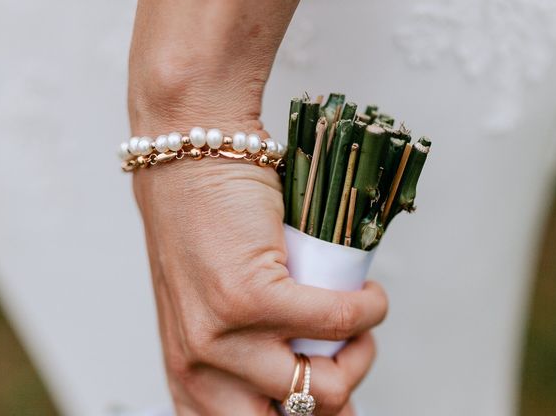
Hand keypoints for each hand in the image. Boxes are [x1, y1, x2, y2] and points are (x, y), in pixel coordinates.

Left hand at [132, 117, 387, 414]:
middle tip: (346, 347)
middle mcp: (199, 367)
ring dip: (361, 349)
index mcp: (191, 379)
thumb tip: (322, 372)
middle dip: (339, 387)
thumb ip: (252, 351)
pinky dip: (368, 308)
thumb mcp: (218, 311)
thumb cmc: (207, 230)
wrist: (187, 162)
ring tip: (355, 312)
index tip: (338, 395)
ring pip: (328, 387)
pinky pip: (339, 322)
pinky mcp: (251, 295)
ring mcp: (222, 335)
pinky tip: (365, 289)